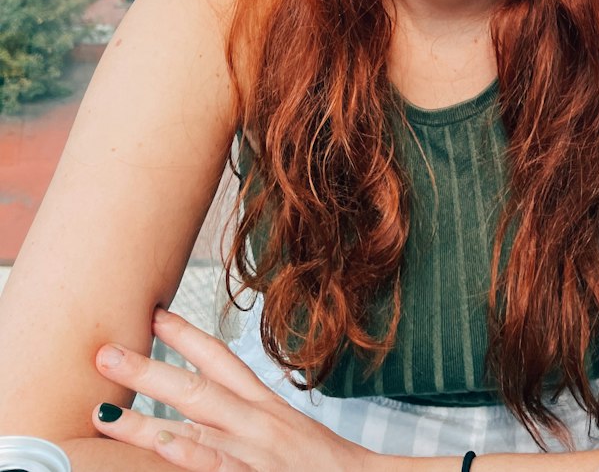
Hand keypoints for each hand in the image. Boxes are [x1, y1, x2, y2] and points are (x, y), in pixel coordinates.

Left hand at [92, 307, 365, 470]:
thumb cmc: (322, 468)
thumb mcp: (287, 435)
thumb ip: (250, 423)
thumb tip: (204, 421)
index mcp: (265, 405)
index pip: (222, 360)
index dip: (186, 337)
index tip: (152, 314)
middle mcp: (258, 421)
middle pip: (197, 387)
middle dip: (148, 369)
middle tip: (104, 353)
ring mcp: (255, 452)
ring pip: (196, 428)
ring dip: (146, 420)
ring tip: (104, 413)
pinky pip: (216, 465)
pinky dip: (189, 455)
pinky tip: (163, 446)